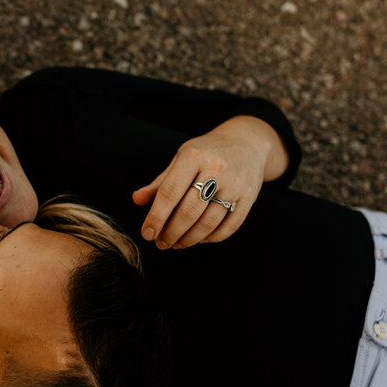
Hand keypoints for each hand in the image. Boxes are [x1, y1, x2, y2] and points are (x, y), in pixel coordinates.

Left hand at [132, 116, 278, 248]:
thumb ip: (160, 182)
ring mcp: (235, 184)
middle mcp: (216, 169)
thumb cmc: (207, 153)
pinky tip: (199, 239)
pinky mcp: (249, 197)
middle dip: (171, 233)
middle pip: (189, 212)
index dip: (156, 217)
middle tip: (161, 243)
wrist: (247, 143)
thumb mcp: (181, 159)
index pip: (169, 193)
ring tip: (177, 244)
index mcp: (193, 156)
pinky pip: (228, 227)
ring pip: (208, 223)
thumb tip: (137, 200)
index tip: (147, 234)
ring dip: (189, 239)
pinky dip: (211, 238)